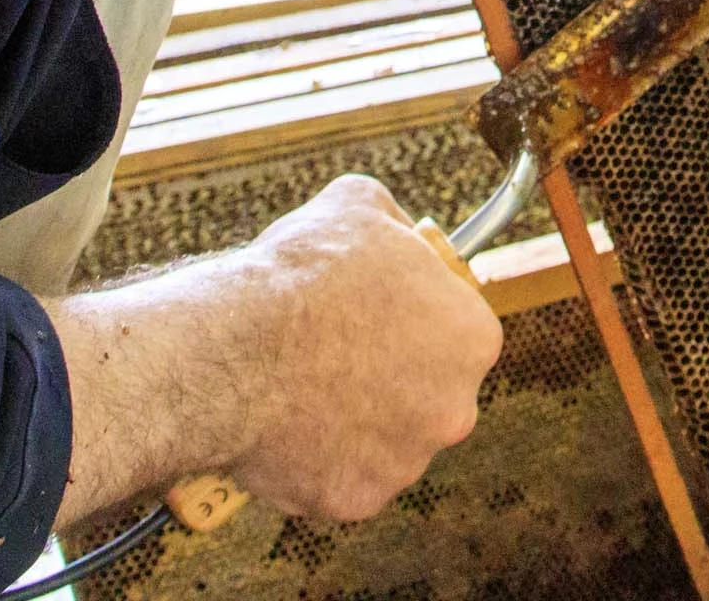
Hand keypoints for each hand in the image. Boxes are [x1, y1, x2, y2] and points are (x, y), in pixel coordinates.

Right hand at [50, 173, 501, 530]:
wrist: (235, 351)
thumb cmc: (301, 276)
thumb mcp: (357, 206)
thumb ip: (393, 220)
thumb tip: (395, 228)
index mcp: (473, 339)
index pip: (457, 332)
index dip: (415, 318)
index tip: (378, 313)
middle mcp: (455, 410)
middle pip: (426, 393)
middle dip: (389, 375)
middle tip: (337, 351)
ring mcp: (405, 463)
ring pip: (384, 441)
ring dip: (353, 421)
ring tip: (302, 385)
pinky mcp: (355, 501)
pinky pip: (339, 478)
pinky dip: (315, 460)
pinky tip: (285, 424)